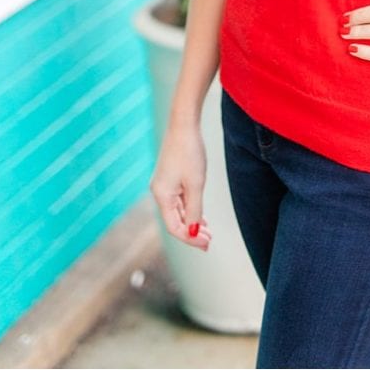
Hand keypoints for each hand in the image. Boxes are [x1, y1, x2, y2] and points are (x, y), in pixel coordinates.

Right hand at [150, 124, 212, 251]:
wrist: (184, 125)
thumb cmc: (189, 152)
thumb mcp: (196, 183)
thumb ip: (194, 209)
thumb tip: (193, 231)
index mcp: (162, 196)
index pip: (175, 227)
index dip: (190, 238)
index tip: (207, 244)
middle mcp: (159, 193)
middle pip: (175, 221)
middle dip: (192, 233)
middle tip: (209, 241)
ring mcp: (164, 186)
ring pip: (177, 212)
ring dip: (192, 223)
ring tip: (207, 232)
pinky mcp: (170, 178)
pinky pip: (179, 202)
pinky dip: (190, 210)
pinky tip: (201, 217)